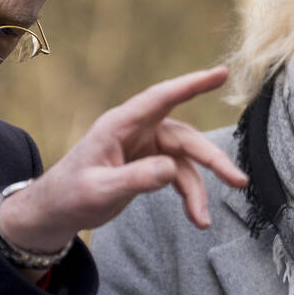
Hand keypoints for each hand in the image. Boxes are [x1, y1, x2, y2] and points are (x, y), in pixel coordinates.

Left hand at [0, 66, 247, 251]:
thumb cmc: (71, 195)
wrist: (55, 211)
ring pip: (184, 162)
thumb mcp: (100, 190)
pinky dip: (188, 195)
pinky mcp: (148, 164)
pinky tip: (196, 217)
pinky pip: (177, 175)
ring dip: (197, 190)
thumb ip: (136, 179)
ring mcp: (144, 147)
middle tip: (238, 180)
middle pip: (184, 138)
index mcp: (120, 125)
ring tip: (202, 221)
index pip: (161, 98)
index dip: (192, 84)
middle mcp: (136, 131)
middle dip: (211, 160)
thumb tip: (172, 170)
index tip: (221, 73)